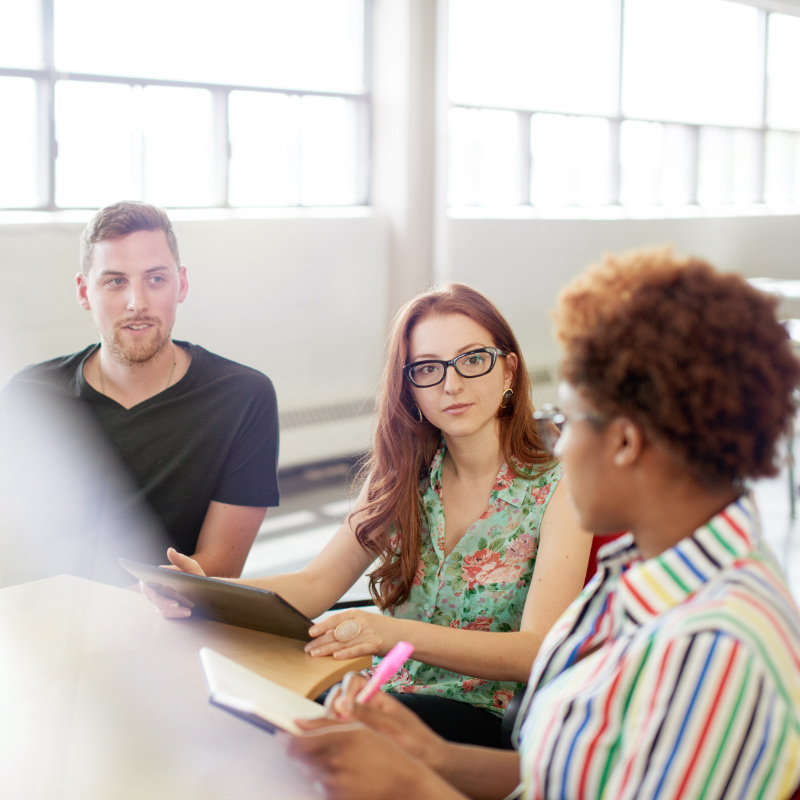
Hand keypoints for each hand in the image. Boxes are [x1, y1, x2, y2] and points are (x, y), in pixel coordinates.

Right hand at [138, 547, 204, 617]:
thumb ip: (180, 559)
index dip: (146, 589)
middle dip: (164, 602)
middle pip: (154, 598)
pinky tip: (186, 612)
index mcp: (158, 577)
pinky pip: (168, 614)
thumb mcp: (191, 566)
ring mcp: (161, 601)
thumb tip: (170, 550)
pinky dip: (176, 614)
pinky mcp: (167, 610)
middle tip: (175, 604)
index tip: (152, 593)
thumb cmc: (195, 575)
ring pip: (161, 608)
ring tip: (187, 610)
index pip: (146, 583)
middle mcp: (157, 589)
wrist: (205, 588)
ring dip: (173, 610)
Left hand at [286, 720, 458, 799]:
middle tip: (315, 745)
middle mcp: (333, 765)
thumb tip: (298, 723)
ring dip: (314, 766)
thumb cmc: (387, 754)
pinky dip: (325, 780)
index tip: (283, 734)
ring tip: (338, 760)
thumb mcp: (360, 729)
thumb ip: (325, 723)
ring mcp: (333, 788)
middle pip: (299, 759)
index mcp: (339, 740)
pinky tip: (344, 775)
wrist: (405, 787)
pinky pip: (320, 789)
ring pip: (309, 774)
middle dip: (302, 751)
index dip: (286, 738)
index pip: (295, 743)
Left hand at [304, 609, 397, 659]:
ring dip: (327, 649)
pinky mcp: (375, 644)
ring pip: (344, 642)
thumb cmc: (379, 629)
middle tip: (307, 649)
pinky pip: (358, 649)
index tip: (309, 633)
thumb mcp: (363, 621)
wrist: (403, 634)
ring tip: (314, 655)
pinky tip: (336, 657)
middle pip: (336, 632)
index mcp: (356, 613)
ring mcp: (368, 633)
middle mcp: (361, 621)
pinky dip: (346, 653)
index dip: (322, 626)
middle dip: (320, 641)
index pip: (335, 619)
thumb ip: (347, 626)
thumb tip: (325, 633)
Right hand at [319, 672, 446, 766]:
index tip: (344, 704)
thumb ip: (368, 714)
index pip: (354, 681)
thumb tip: (341, 703)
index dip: (346, 688)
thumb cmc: (416, 740)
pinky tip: (338, 743)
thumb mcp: (392, 725)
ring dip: (331, 721)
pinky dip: (334, 735)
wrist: (429, 763)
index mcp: (376, 696)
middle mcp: (365, 708)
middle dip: (333, 705)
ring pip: (336, 715)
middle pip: (340, 696)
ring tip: (337, 735)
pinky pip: (339, 733)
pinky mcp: (356, 740)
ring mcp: (360, 723)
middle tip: (336, 722)